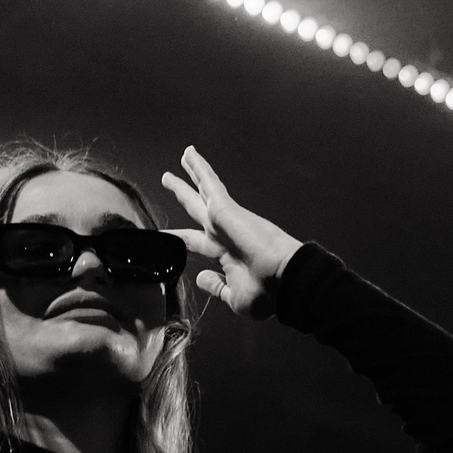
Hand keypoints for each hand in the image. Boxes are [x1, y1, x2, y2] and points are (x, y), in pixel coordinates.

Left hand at [161, 148, 301, 318]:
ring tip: (184, 156)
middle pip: (198, 208)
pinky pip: (209, 183)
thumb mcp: (234, 297)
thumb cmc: (266, 294)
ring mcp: (226, 219)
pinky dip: (199, 168)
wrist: (283, 281)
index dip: (182, 239)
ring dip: (193, 173)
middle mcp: (225, 233)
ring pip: (204, 189)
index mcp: (226, 255)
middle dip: (185, 194)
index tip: (172, 238)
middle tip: (169, 179)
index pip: (199, 242)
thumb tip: (201, 278)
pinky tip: (189, 155)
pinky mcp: (226, 209)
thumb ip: (216, 286)